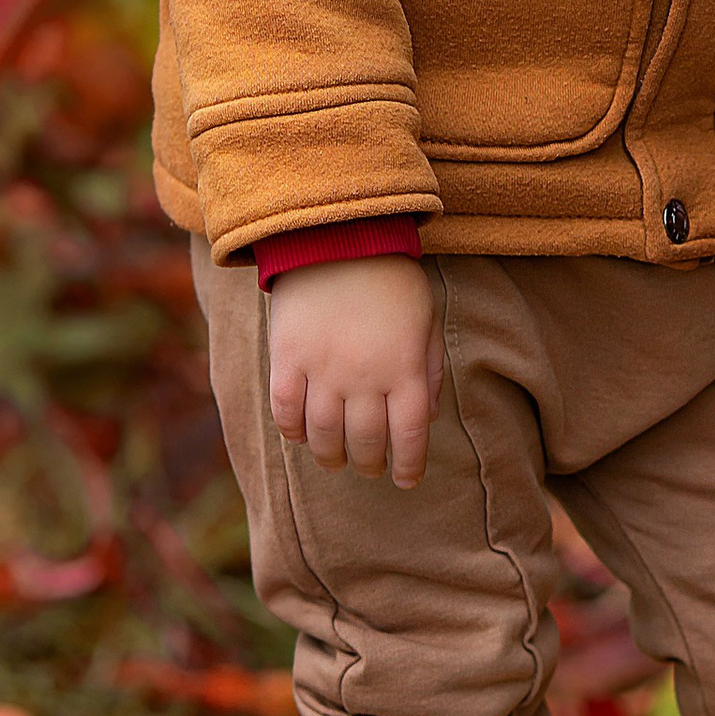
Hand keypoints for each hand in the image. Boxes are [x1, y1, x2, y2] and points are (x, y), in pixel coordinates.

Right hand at [266, 258, 444, 486]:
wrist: (339, 236)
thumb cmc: (391, 280)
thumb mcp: (426, 320)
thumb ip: (429, 370)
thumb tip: (426, 418)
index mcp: (405, 367)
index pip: (411, 436)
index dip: (410, 465)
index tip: (407, 479)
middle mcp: (365, 376)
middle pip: (366, 442)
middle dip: (369, 463)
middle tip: (369, 467)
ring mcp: (323, 369)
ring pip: (324, 435)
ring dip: (330, 456)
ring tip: (335, 459)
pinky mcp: (287, 358)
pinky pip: (285, 410)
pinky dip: (292, 430)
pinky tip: (301, 434)